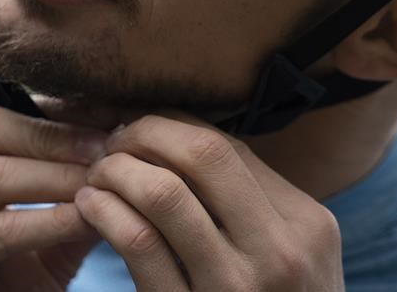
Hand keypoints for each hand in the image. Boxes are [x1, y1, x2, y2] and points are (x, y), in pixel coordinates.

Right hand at [0, 103, 107, 290]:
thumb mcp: (43, 231)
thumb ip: (69, 184)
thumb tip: (121, 132)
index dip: (51, 115)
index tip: (110, 116)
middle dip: (52, 135)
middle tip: (110, 143)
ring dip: (59, 175)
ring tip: (107, 178)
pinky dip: (48, 221)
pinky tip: (87, 218)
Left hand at [76, 114, 344, 290]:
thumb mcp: (291, 260)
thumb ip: (250, 204)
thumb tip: (179, 137)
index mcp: (307, 224)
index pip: (230, 147)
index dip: (172, 124)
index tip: (138, 121)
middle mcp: (280, 251)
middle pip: (203, 154)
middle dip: (145, 132)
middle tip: (112, 137)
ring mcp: (236, 288)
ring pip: (165, 193)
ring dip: (118, 170)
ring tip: (97, 171)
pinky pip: (139, 244)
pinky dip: (105, 212)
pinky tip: (89, 206)